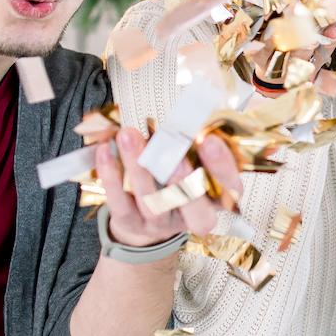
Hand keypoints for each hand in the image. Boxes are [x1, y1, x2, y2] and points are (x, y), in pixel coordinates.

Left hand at [97, 127, 242, 246]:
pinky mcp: (132, 224)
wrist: (146, 216)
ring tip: (128, 135)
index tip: (210, 140)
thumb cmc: (176, 176)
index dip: (221, 167)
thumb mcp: (194, 161)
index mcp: (218, 199)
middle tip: (171, 143)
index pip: (229, 189)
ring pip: (153, 202)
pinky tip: (105, 151)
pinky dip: (112, 176)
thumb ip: (195, 143)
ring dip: (140, 167)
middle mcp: (194, 218)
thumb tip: (188, 110)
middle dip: (183, 176)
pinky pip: (121, 204)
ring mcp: (162, 225)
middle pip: (195, 209)